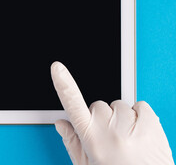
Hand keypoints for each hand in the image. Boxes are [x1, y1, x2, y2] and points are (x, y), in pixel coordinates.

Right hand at [51, 62, 173, 164]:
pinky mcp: (152, 124)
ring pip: (119, 105)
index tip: (58, 68)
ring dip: (122, 117)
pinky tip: (139, 133)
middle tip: (110, 138)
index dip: (64, 84)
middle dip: (102, 117)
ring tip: (127, 140)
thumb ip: (71, 142)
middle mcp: (110, 130)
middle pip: (99, 105)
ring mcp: (131, 126)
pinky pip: (140, 106)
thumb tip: (61, 123)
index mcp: (91, 139)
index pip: (73, 104)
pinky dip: (140, 116)